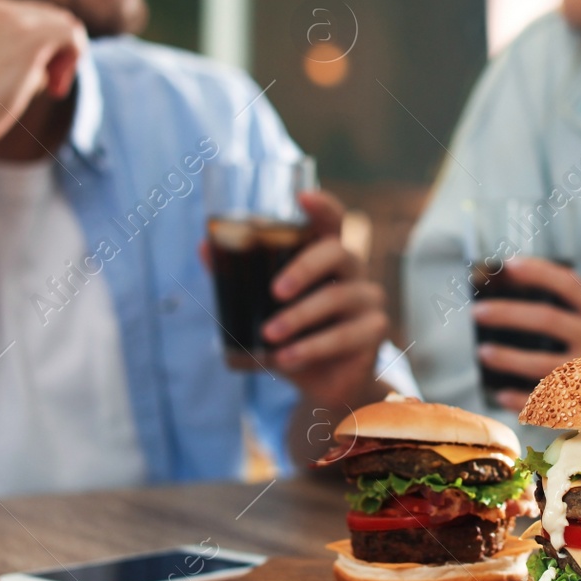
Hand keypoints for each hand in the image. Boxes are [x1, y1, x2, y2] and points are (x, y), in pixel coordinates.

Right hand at [0, 0, 85, 152]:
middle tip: (48, 85)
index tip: (33, 76)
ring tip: (51, 86)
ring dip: (65, 56)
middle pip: (49, 15)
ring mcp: (10, 17)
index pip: (30, 14)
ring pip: (64, 23)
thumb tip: (63, 41)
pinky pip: (73, 33)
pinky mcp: (30, 36)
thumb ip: (13, 46)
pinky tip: (57, 86)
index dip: (41, 46)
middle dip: (55, 49)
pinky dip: (75, 58)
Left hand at [240, 190, 389, 405]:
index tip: (302, 197)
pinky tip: (286, 359)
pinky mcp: (374, 331)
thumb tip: (205, 246)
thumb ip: (239, 278)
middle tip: (274, 292)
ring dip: (299, 317)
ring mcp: (368, 299)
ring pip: (336, 297)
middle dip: (304, 268)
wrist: (324, 383)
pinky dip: (311, 348)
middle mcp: (352, 270)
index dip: (322, 206)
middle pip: (336, 252)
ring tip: (270, 335)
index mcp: (326, 256)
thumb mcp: (264, 307)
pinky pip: (343, 336)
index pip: (332, 221)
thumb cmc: (294, 333)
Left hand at [470, 256, 580, 412]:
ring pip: (544, 364)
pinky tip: (500, 395)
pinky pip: (548, 403)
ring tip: (483, 353)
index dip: (538, 271)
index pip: (569, 284)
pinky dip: (522, 400)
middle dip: (508, 314)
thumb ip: (578, 313)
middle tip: (478, 312)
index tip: (509, 264)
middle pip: (547, 320)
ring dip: (509, 358)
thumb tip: (519, 300)